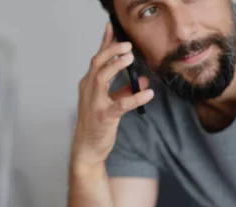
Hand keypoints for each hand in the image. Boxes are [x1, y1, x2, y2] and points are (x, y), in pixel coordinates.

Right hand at [72, 22, 153, 167]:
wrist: (87, 148)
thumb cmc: (97, 124)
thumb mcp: (110, 103)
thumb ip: (125, 90)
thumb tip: (143, 80)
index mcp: (89, 85)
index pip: (97, 59)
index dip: (105, 42)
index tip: (113, 28)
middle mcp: (89, 91)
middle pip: (97, 63)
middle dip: (111, 50)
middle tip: (127, 44)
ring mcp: (95, 104)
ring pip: (101, 78)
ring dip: (115, 66)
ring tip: (130, 58)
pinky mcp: (104, 117)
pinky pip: (121, 105)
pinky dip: (135, 97)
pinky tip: (148, 93)